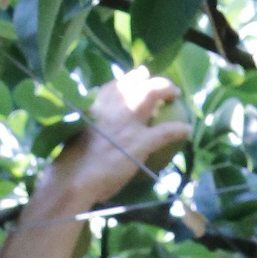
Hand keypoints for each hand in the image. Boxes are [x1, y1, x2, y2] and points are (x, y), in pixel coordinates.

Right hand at [53, 68, 191, 210]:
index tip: (137, 77)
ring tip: (176, 94)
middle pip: (137, 83)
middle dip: (152, 79)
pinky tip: (186, 130)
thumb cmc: (70, 166)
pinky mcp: (140, 141)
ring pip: (153, 93)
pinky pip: (166, 131)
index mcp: (94, 107)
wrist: (73, 180)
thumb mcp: (75, 137)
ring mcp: (128, 123)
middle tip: (163, 85)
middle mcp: (112, 108)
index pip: (114, 85)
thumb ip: (89, 128)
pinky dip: (178, 129)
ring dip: (167, 89)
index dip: (129, 79)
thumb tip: (93, 136)